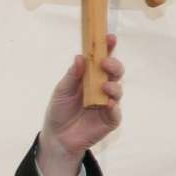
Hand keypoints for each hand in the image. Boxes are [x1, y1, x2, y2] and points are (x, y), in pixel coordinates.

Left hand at [36, 33, 123, 175]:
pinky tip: (108, 104)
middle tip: (105, 63)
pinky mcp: (110, 120)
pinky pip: (116, 112)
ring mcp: (108, 104)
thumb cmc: (59, 111)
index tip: (109, 37)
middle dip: (114, 65)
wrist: (57, 138)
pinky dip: (113, 107)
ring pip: (118, 90)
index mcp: (91, 78)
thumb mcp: (62, 90)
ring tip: (105, 86)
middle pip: (115, 72)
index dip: (108, 48)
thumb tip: (80, 57)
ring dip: (113, 86)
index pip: (103, 60)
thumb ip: (72, 75)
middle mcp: (102, 88)